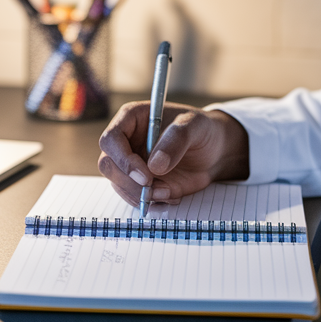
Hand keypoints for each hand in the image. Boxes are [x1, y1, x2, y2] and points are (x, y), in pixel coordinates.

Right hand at [97, 101, 248, 205]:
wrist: (213, 151)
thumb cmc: (201, 130)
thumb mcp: (194, 126)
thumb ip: (176, 140)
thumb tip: (155, 166)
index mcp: (131, 119)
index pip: (111, 140)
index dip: (123, 159)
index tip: (145, 176)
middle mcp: (125, 142)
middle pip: (108, 165)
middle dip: (128, 183)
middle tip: (154, 190)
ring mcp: (130, 164)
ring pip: (118, 184)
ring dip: (141, 195)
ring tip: (169, 192)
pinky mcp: (139, 182)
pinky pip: (133, 197)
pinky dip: (150, 202)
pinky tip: (171, 195)